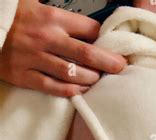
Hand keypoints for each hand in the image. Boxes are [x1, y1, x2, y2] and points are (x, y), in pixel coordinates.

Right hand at [0, 0, 127, 96]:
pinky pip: (53, 87)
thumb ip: (59, 13)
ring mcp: (35, 59)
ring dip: (91, 79)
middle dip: (108, 62)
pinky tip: (81, 91)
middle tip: (121, 67)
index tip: (113, 45)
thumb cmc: (11, 15)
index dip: (104, 38)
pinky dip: (70, 91)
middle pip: (86, 53)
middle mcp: (46, 38)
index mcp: (51, 17)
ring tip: (100, 80)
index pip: (88, 29)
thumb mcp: (33, 2)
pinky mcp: (24, 75)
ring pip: (72, 73)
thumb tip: (84, 22)